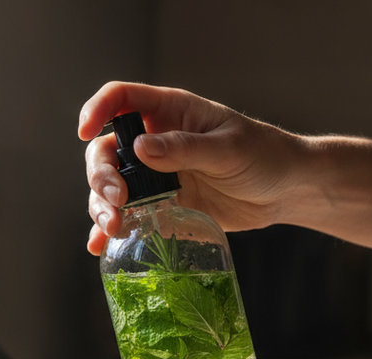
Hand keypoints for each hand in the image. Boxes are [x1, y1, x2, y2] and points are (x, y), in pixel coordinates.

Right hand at [79, 81, 306, 254]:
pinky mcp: (161, 206)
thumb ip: (184, 148)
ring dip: (101, 206)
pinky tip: (100, 245)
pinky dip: (110, 231)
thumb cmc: (264, 155)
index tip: (85, 132)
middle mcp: (154, 142)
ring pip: (109, 187)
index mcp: (169, 113)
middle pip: (105, 151)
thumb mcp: (227, 149)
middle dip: (101, 176)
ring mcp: (155, 176)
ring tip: (114, 228)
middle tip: (117, 201)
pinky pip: (127, 216)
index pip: (120, 99)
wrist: (285, 191)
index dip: (97, 110)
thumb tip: (140, 148)